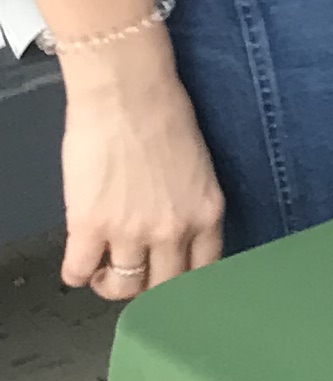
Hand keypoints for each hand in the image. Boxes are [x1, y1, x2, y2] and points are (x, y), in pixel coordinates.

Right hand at [60, 28, 224, 298]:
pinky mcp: (90, 226)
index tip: (171, 280)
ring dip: (110, 283)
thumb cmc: (162, 113)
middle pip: (165, 288)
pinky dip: (76, 273)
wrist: (126, 91)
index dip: (185, 282)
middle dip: (148, 287)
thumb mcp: (197, 169)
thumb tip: (175, 233)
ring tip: (103, 269)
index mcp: (207, 213)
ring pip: (123, 288)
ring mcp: (131, 232)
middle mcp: (174, 229)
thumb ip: (190, 206)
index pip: (205, 272)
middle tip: (133, 276)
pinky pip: (79, 272)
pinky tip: (78, 262)